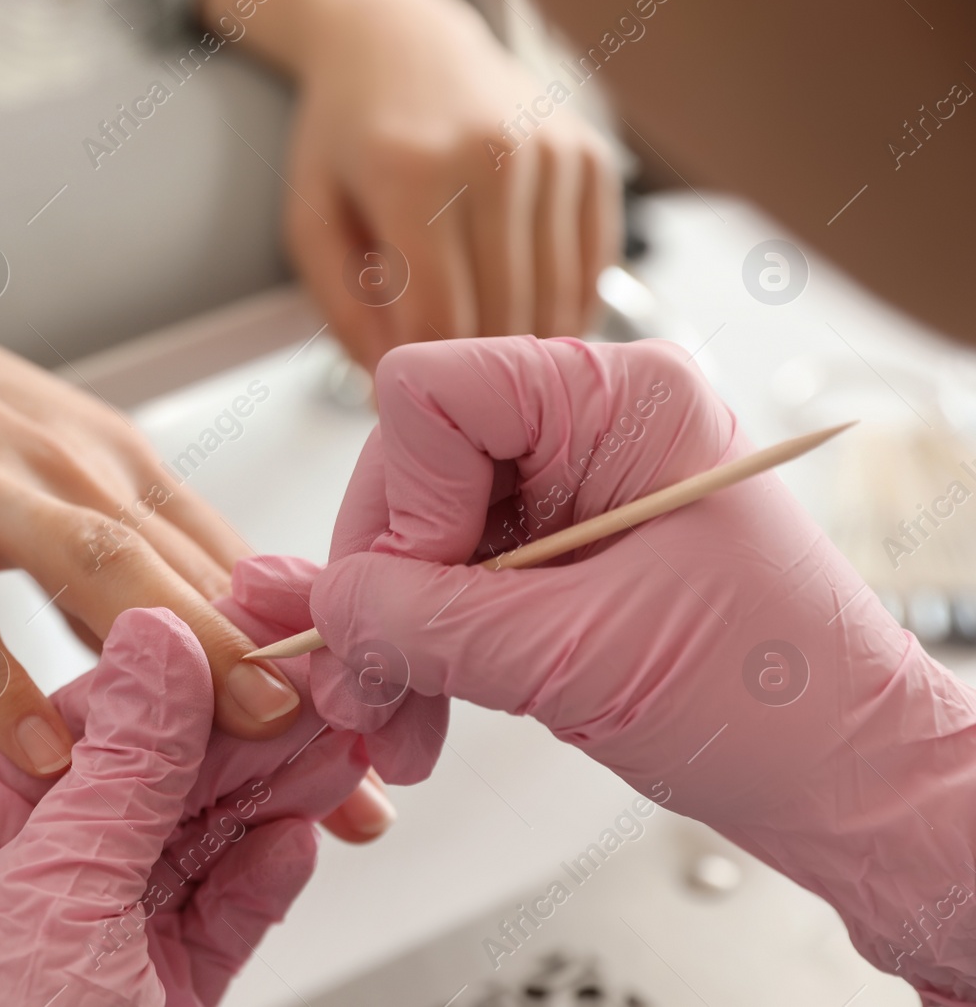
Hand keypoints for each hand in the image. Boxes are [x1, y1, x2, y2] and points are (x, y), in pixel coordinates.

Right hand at [0, 204, 305, 779]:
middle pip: (192, 572)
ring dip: (179, 655)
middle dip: (280, 671)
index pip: (234, 558)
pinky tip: (38, 749)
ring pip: (96, 573)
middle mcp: (67, 469)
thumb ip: (116, 550)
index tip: (376, 718)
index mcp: (114, 461)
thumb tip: (196, 637)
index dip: (312, 643)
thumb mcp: (45, 460)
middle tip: (350, 763)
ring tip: (245, 739)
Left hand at [0, 607, 369, 1004]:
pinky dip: (263, 877)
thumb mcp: (59, 896)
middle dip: (237, 741)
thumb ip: (123, 769)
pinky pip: (223, 917)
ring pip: (201, 845)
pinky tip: (295, 837)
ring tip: (330, 754)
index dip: (165, 684)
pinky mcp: (164, 997)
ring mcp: (104, 947)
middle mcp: (36, 892)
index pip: (78, 733)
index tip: (239, 645)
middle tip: (314, 697)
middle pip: (152, 784)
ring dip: (268, 797)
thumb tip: (156, 646)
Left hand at [202, 0, 620, 369]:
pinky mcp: (592, 155)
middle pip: (504, 317)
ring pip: (557, 303)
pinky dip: (563, 310)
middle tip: (452, 394)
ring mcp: (553, 152)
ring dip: (524, 351)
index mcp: (414, 175)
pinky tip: (525, 317)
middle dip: (476, 374)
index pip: (441, 318)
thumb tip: (396, 390)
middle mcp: (496, 158)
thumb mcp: (311, 221)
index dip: (429, 381)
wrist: (399, 40)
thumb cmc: (346, 140)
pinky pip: (593, 271)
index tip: (413, 404)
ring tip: (487, 366)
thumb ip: (343, 311)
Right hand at [307, 336, 975, 1000]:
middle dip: (383, 586)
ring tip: (396, 725)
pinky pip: (451, 579)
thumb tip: (328, 608)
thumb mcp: (580, 658)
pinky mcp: (558, 551)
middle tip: (368, 683)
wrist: (847, 782)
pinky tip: (421, 714)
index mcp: (622, 401)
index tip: (414, 594)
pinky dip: (424, 650)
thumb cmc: (780, 703)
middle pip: (411, 468)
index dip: (404, 499)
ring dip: (394, 635)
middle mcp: (590, 427)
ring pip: (419, 534)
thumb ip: (432, 625)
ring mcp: (570, 489)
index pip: (432, 393)